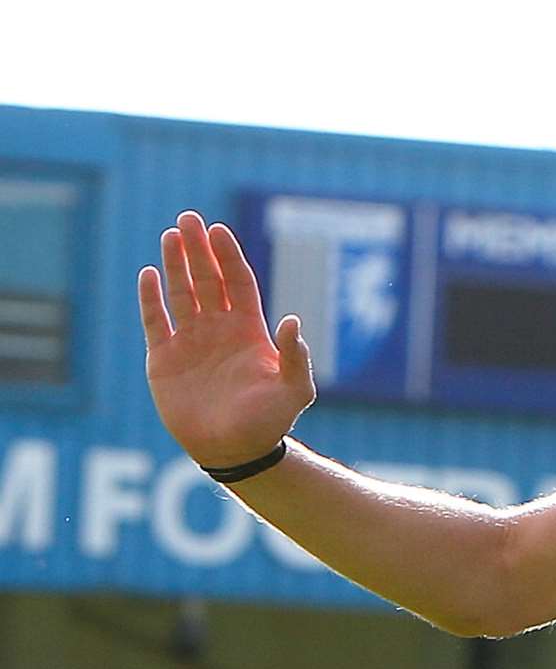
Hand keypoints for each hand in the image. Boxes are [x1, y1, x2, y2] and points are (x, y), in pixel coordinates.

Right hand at [138, 211, 315, 465]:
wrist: (235, 450)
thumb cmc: (269, 421)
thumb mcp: (295, 391)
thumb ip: (296, 358)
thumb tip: (292, 321)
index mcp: (249, 331)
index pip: (238, 283)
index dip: (228, 256)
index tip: (219, 230)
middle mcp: (219, 329)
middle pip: (208, 279)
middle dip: (199, 249)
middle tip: (189, 218)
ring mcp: (191, 341)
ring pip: (181, 293)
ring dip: (175, 264)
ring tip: (171, 235)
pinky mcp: (164, 358)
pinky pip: (155, 321)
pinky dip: (150, 299)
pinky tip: (147, 274)